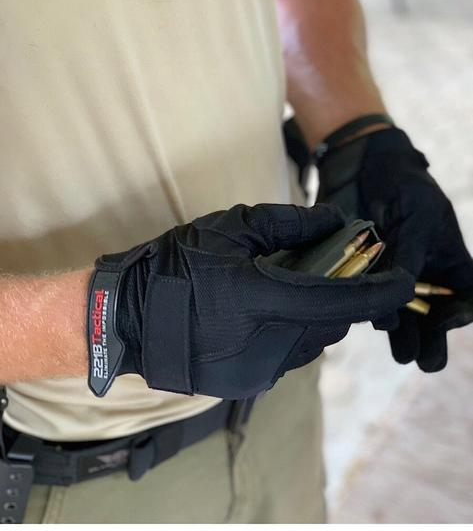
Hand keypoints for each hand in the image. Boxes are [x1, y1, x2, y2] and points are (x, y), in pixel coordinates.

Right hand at [87, 203, 413, 398]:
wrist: (126, 318)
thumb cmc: (176, 266)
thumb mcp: (231, 228)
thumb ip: (290, 224)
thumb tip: (334, 222)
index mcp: (265, 303)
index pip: (344, 302)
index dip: (383, 290)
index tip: (403, 277)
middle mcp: (268, 346)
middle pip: (332, 324)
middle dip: (339, 298)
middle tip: (325, 272)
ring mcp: (257, 372)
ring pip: (311, 344)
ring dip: (312, 318)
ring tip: (286, 292)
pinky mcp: (245, 385)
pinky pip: (286, 358)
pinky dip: (289, 336)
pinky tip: (262, 317)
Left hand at [317, 127, 472, 371]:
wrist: (361, 167)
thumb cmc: (402, 184)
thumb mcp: (416, 216)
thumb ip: (410, 254)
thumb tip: (401, 293)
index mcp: (448, 260)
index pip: (467, 296)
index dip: (463, 313)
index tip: (447, 319)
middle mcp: (423, 275)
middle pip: (434, 316)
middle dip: (432, 340)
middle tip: (425, 362)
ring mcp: (392, 277)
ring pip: (402, 317)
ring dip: (403, 337)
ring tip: (403, 355)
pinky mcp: (362, 276)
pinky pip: (368, 300)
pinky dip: (369, 311)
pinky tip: (365, 320)